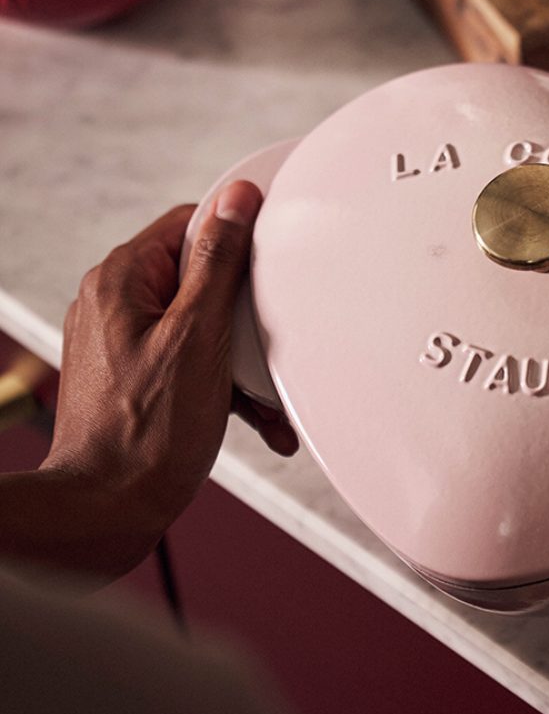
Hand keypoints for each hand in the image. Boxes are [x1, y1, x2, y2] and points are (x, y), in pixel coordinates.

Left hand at [37, 182, 296, 571]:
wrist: (111, 511)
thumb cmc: (145, 435)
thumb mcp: (198, 334)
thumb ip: (218, 262)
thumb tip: (234, 202)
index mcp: (121, 280)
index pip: (191, 223)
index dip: (238, 238)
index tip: (273, 253)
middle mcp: (116, 304)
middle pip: (203, 275)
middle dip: (246, 313)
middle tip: (265, 338)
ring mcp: (126, 341)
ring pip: (205, 322)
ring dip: (242, 356)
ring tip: (262, 390)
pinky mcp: (140, 375)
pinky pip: (195, 357)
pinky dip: (225, 381)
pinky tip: (253, 412)